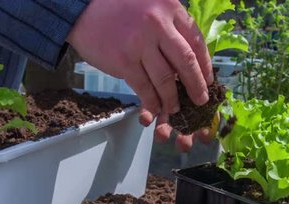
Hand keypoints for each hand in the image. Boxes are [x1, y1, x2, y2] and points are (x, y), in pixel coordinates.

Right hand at [67, 0, 213, 151]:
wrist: (81, 6)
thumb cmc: (118, 7)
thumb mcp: (151, 4)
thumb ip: (170, 26)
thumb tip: (186, 59)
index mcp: (170, 8)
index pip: (196, 41)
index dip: (204, 65)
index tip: (207, 80)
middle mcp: (158, 24)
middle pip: (186, 62)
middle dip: (196, 86)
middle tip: (200, 100)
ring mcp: (140, 43)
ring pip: (165, 79)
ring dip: (172, 98)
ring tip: (175, 108)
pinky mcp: (124, 60)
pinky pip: (144, 87)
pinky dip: (151, 101)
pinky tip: (155, 108)